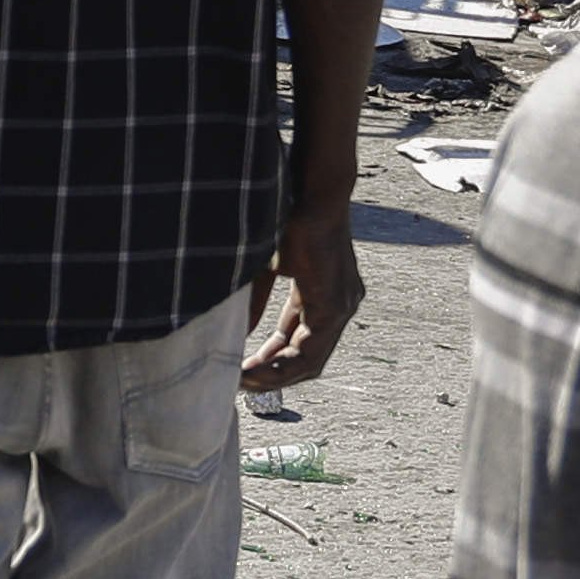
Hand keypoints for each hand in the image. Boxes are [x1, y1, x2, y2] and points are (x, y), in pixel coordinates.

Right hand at [245, 197, 363, 385]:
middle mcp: (340, 306)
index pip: (300, 343)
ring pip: (311, 361)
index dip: (270, 362)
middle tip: (238, 385)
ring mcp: (342, 307)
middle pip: (308, 360)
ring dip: (275, 377)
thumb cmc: (287, 219)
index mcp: (323, 296)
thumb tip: (239, 333)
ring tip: (241, 382)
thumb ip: (256, 303)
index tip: (240, 371)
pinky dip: (282, 365)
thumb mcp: (264, 270)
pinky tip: (254, 368)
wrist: (310, 193)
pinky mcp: (335, 306)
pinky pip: (312, 351)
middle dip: (271, 377)